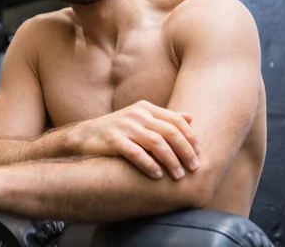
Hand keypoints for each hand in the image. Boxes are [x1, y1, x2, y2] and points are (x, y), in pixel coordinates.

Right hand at [69, 100, 200, 179]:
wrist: (85, 135)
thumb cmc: (117, 130)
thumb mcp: (140, 119)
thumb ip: (164, 118)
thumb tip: (191, 117)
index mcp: (145, 108)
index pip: (176, 120)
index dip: (190, 136)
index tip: (199, 152)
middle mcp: (137, 114)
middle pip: (169, 132)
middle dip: (185, 150)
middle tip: (194, 167)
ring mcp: (124, 126)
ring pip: (156, 143)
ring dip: (171, 160)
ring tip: (178, 175)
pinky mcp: (113, 139)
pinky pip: (136, 153)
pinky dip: (149, 164)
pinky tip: (157, 175)